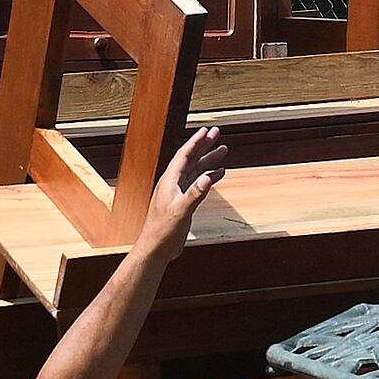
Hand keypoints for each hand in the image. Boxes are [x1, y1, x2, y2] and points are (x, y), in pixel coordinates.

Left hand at [137, 126, 231, 247]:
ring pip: (195, 170)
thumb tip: (207, 177)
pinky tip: (217, 174)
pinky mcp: (183, 201)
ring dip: (208, 159)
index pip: (184, 155)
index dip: (196, 142)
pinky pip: (197, 183)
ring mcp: (178, 192)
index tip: (206, 130)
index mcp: (169, 181)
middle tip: (217, 133)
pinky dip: (208, 177)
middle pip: (191, 158)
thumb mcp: (181, 211)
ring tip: (222, 150)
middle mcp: (173, 183)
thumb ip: (195, 194)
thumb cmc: (162, 231)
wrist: (156, 248)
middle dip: (204, 145)